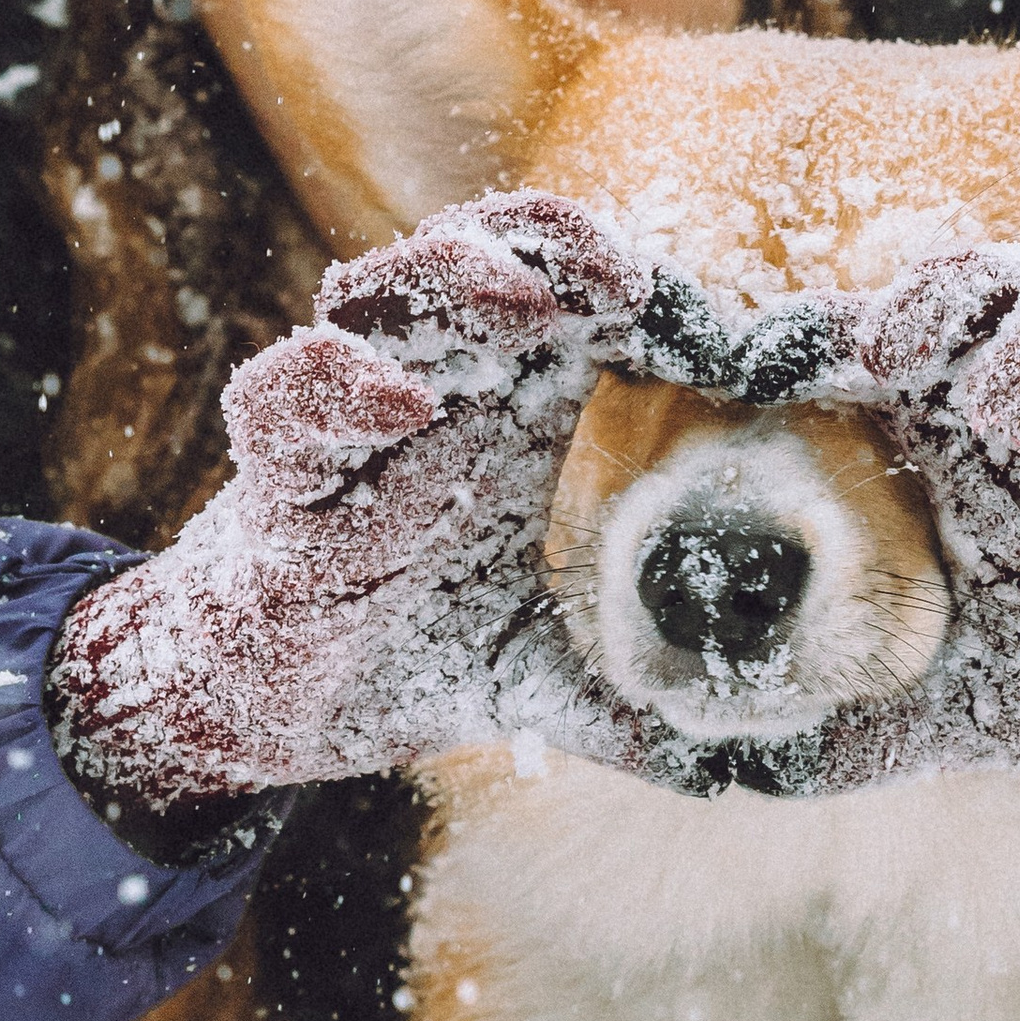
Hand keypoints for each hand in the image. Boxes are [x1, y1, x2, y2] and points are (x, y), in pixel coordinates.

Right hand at [46, 194, 664, 837]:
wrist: (276, 704)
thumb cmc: (411, 653)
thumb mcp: (543, 683)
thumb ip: (637, 716)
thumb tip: (745, 775)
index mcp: (507, 412)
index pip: (565, 295)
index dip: (625, 281)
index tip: (693, 320)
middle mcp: (430, 395)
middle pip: (479, 258)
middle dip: (550, 245)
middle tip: (623, 278)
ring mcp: (346, 424)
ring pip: (377, 293)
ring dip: (449, 276)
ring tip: (529, 302)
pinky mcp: (273, 478)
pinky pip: (281, 397)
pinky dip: (333, 380)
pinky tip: (404, 398)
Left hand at [813, 245, 1019, 816]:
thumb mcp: (914, 708)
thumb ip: (824, 722)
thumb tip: (717, 764)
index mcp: (962, 445)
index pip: (900, 337)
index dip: (835, 333)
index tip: (765, 365)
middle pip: (1007, 290)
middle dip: (947, 299)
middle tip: (889, 350)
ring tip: (998, 403)